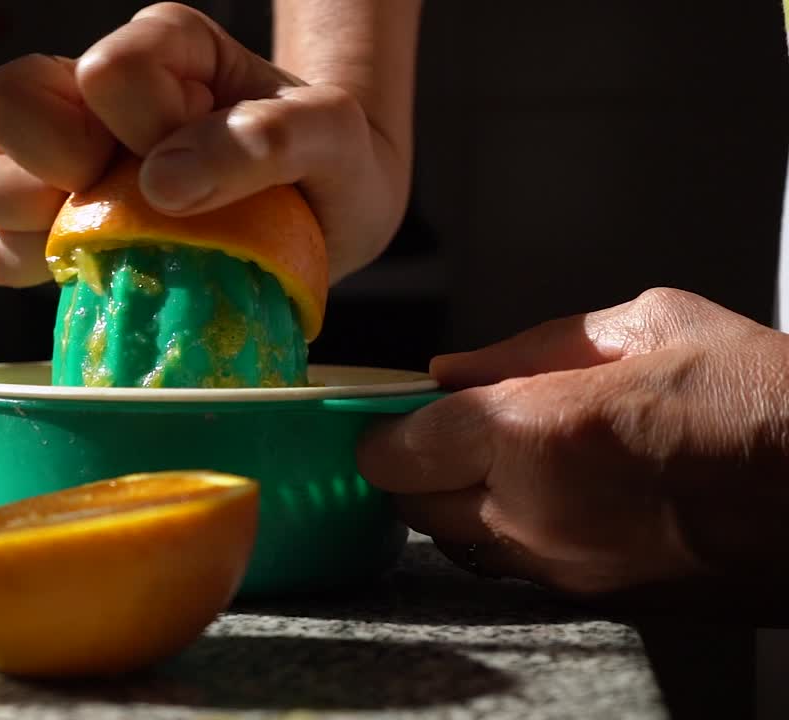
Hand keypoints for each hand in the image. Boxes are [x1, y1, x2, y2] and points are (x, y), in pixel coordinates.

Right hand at [0, 2, 414, 287]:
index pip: (108, 74)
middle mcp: (91, 97)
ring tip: (106, 242)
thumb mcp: (329, 137)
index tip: (196, 172)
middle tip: (129, 201)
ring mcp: (59, 164)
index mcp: (159, 50)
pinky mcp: (48, 233)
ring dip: (28, 221)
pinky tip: (90, 274)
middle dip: (57, 162)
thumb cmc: (328, 163)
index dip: (149, 130)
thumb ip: (269, 138)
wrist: (325, 216)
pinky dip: (28, 268)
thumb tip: (163, 183)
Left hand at [356, 287, 788, 599]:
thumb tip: (454, 369)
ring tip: (508, 462)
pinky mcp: (597, 602)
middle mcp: (535, 516)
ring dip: (458, 505)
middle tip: (446, 432)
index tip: (388, 416)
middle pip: (413, 506)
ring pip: (458, 546)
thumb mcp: (652, 327)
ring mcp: (566, 570)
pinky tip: (555, 499)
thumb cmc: (767, 404)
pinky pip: (515, 570)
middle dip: (414, 468)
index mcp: (537, 434)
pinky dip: (508, 536)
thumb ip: (530, 347)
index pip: (396, 450)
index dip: (382, 430)